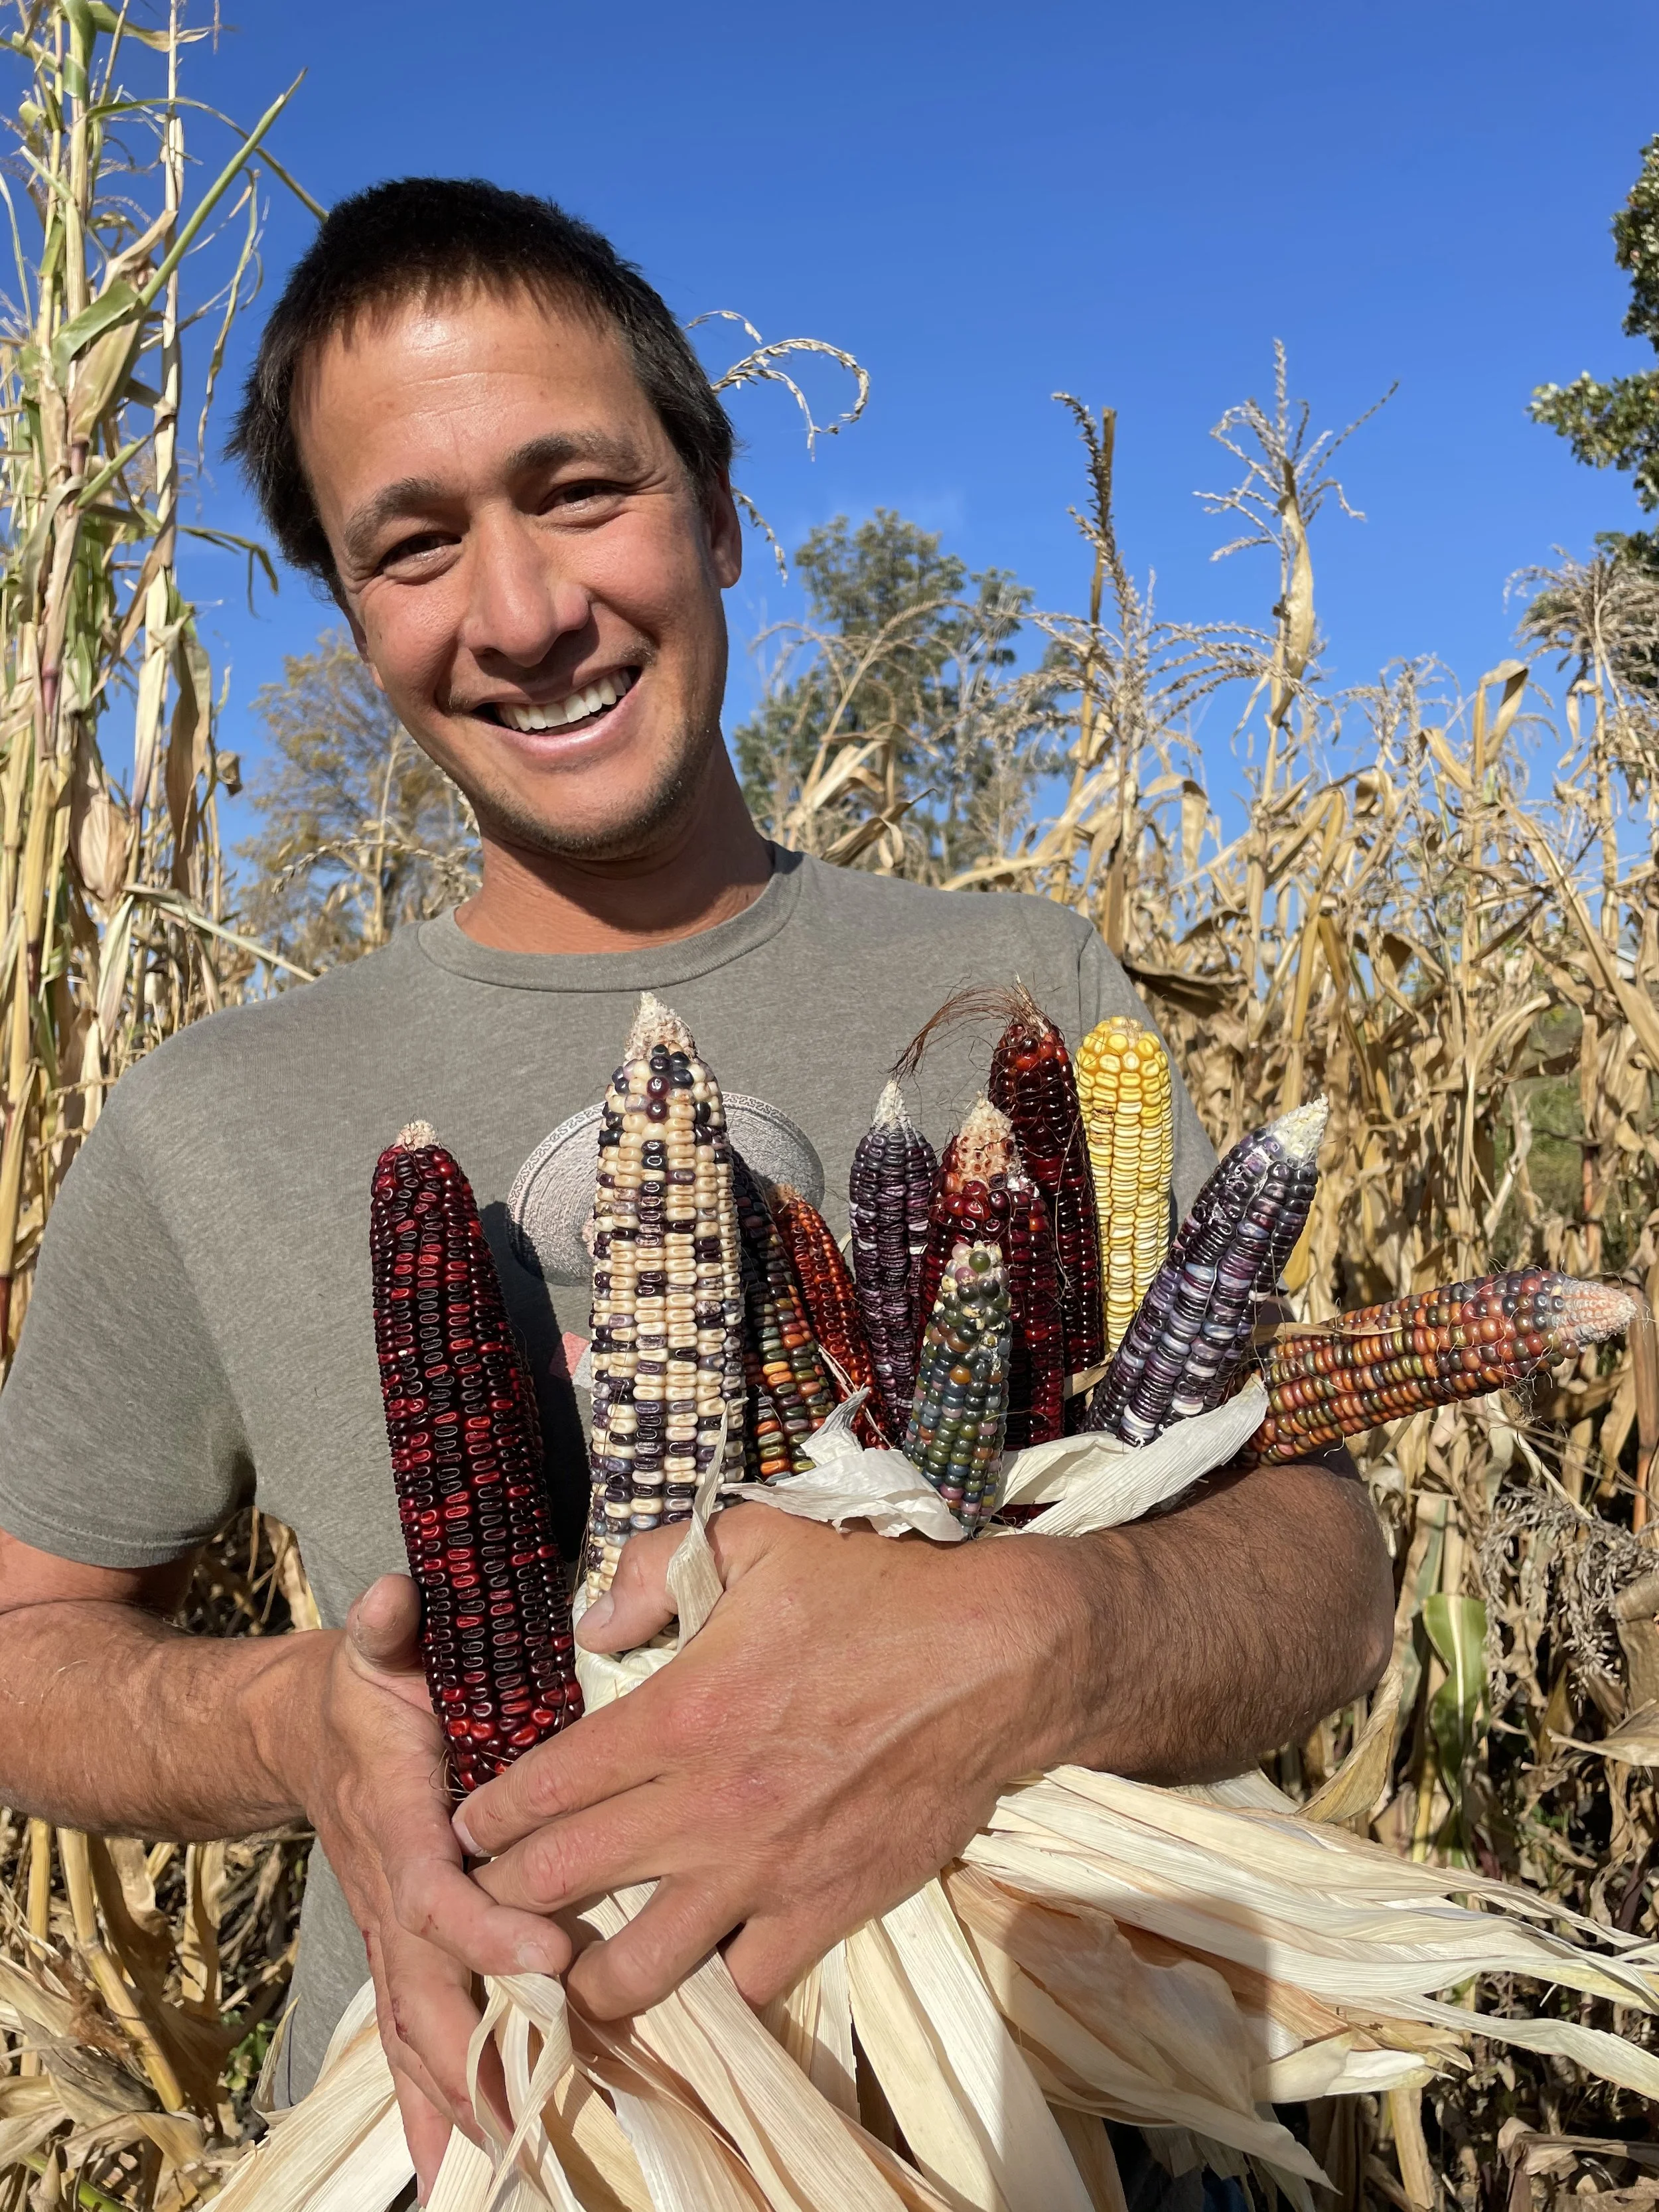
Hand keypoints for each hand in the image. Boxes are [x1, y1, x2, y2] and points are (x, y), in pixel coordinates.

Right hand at [281, 1575, 573, 2201]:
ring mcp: (390, 1931)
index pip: (440, 1892)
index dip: (489, 1929)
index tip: (551, 1958)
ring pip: (414, 2029)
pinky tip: (456, 2164)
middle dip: (470, 2056)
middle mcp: (390, 1892)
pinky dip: (430, 2103)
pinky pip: (411, 2036)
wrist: (294, 1734)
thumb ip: (384, 1625)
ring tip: (490, 2169)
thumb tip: (395, 1598)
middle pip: (423, 1990)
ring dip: (450, 2100)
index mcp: (397, 1822)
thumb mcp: (372, 1645)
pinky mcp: (401, 1949)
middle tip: (525, 2114)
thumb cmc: (360, 1689)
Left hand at [452, 1507, 1078, 2018]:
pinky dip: (708, 1984)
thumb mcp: (757, 1540)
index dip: (490, 1817)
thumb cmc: (876, 1593)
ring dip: (585, 1973)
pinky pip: (742, 1985)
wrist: (996, 1660)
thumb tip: (588, 1621)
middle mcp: (708, 1808)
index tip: (469, 1827)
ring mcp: (766, 1873)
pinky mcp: (825, 1912)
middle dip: (503, 1896)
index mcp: (680, 1717)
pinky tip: (690, 1968)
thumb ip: (654, 1566)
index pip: (545, 1788)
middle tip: (487, 1896)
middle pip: (561, 1883)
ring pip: (636, 1968)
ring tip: (564, 1967)